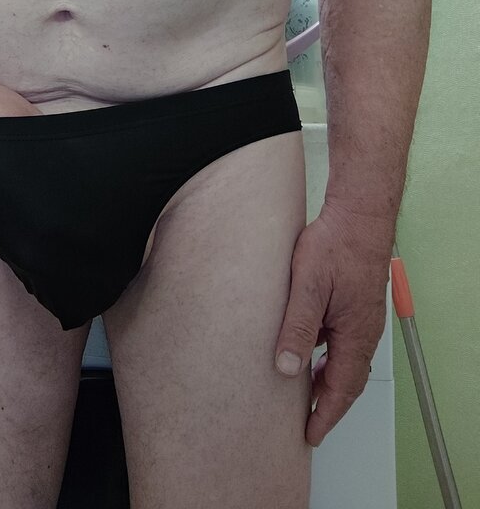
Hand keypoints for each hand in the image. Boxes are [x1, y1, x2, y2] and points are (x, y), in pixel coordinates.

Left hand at [274, 201, 392, 446]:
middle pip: (347, 380)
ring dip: (326, 379)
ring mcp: (361, 317)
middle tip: (306, 423)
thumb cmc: (337, 245)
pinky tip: (307, 348)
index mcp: (355, 335)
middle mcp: (363, 331)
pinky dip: (326, 355)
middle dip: (327, 404)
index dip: (325, 415)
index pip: (341, 389)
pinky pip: (342, 340)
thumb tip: (287, 369)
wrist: (358, 215)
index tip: (311, 435)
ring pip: (344, 360)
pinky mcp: (355, 303)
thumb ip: (298, 328)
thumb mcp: (308, 287)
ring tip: (302, 392)